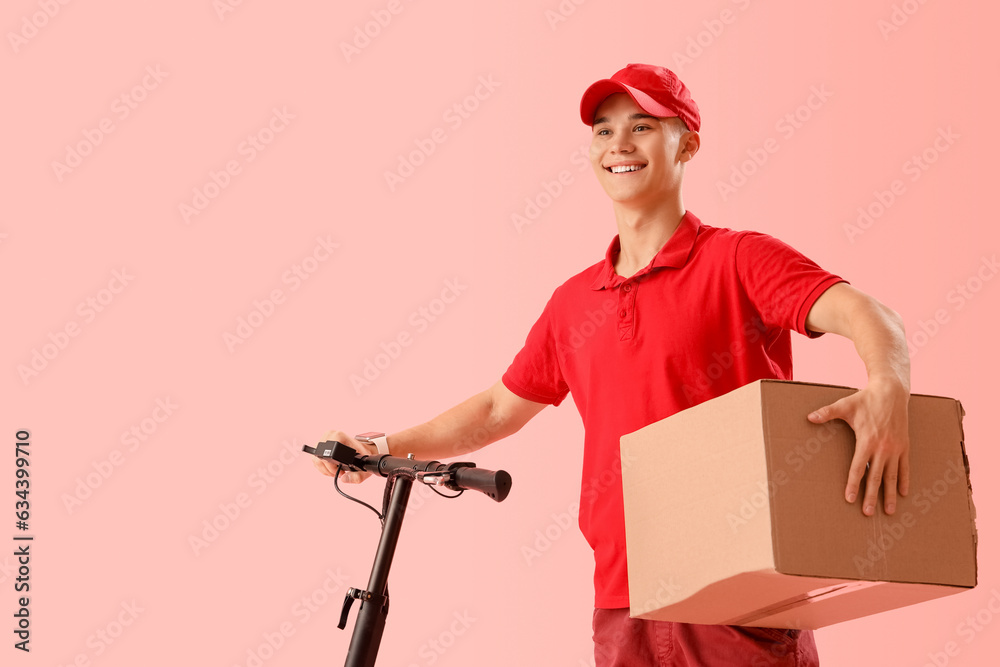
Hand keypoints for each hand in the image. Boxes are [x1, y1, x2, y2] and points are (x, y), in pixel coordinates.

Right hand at [310, 430, 374, 483]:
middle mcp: (329, 435)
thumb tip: (343, 479)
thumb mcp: (363, 466)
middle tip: (338, 472)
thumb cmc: (362, 455)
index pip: (328, 454)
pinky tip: (331, 467)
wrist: (361, 449)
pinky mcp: (319, 445)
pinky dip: (322, 467)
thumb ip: (357, 476)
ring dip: (325, 469)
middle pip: (321, 458)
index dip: (333, 466)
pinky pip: (315, 459)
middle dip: (329, 469)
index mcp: (339, 436)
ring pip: (316, 460)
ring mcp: (323, 439)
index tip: (341, 471)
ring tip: (335, 470)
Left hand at [807, 379, 909, 515]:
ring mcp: (895, 448)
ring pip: (892, 476)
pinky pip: (905, 467)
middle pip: (876, 477)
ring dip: (889, 494)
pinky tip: (902, 494)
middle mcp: (882, 448)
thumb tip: (808, 417)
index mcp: (867, 441)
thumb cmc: (865, 399)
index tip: (850, 499)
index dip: (853, 484)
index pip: (858, 468)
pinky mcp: (904, 446)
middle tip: (868, 513)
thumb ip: (827, 413)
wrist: (892, 392)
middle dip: (871, 496)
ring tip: (888, 511)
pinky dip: (904, 481)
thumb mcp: (845, 405)